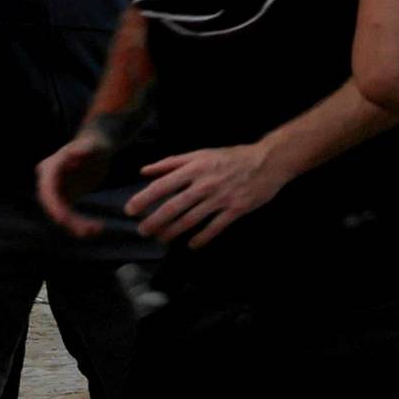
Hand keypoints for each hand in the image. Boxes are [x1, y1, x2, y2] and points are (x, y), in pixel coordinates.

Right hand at [34, 134, 121, 235]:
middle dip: (67, 220)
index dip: (53, 205)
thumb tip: (72, 152)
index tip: (63, 218)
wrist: (98, 146)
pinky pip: (69, 215)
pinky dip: (81, 223)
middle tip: (87, 231)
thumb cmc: (95, 143)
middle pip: (52, 205)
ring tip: (96, 231)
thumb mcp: (92, 146)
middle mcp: (48, 181)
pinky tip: (96, 229)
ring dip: (76, 226)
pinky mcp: (66, 197)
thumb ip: (82, 150)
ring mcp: (56, 190)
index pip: (47, 190)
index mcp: (50, 168)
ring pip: (61, 214)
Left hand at [129, 141, 288, 247]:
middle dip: (155, 222)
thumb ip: (171, 162)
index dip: (143, 199)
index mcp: (193, 169)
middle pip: (173, 207)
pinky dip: (202, 238)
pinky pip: (215, 227)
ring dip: (173, 231)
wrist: (268, 162)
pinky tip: (192, 244)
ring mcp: (220, 199)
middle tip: (143, 231)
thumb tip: (145, 171)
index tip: (130, 210)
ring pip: (191, 220)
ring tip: (162, 238)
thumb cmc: (231, 157)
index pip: (162, 186)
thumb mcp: (200, 153)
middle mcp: (204, 185)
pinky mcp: (236, 210)